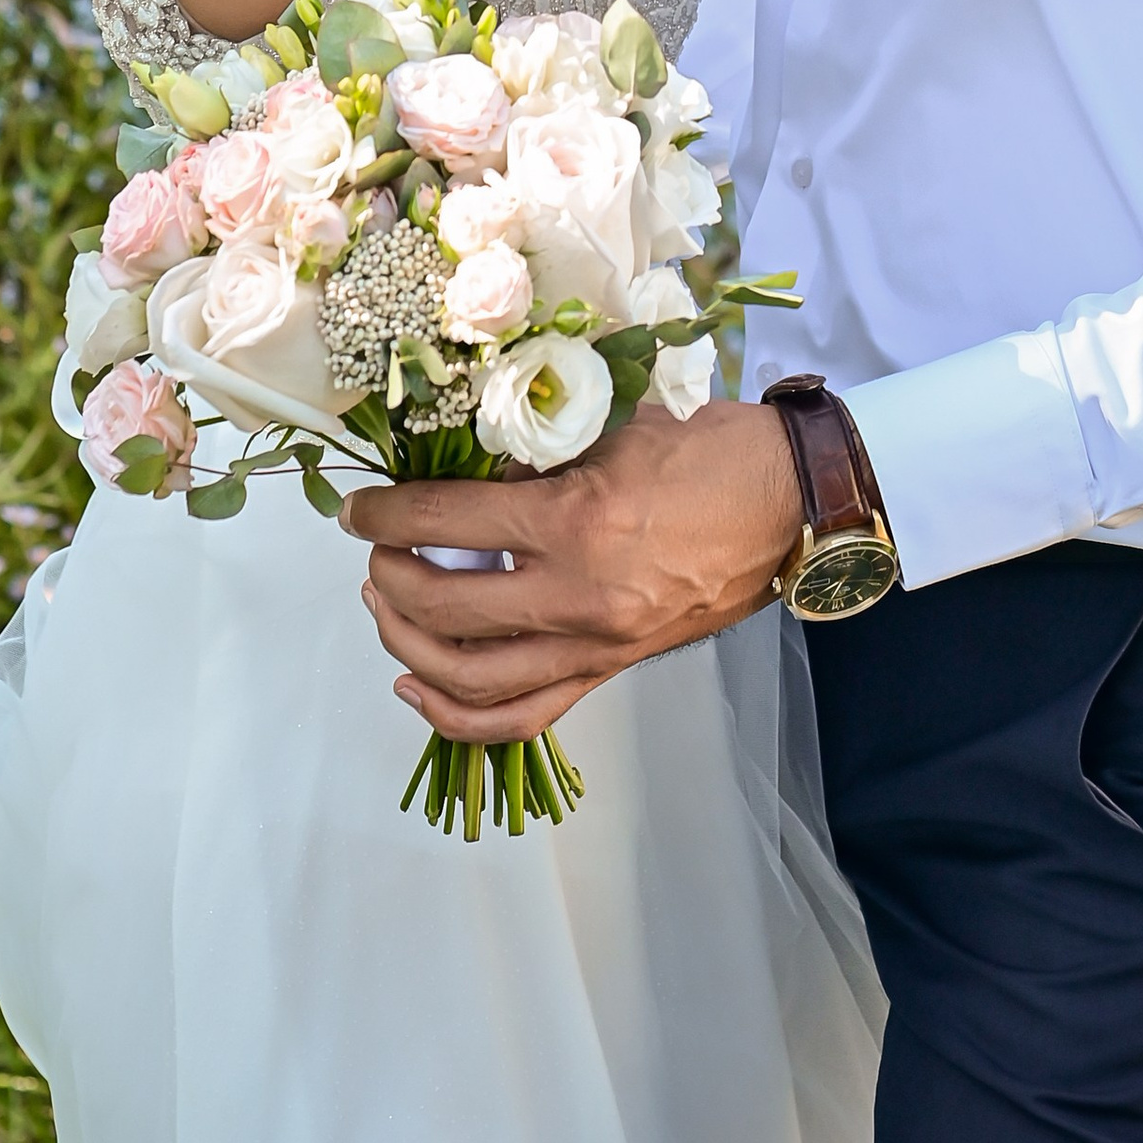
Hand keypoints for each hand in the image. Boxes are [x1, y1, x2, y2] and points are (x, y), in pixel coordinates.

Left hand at [347, 400, 800, 741]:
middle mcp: (576, 596)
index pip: (445, 524)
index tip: (357, 510)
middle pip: (443, 607)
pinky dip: (459, 714)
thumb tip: (464, 474)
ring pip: (470, 677)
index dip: (385, 516)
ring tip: (386, 609)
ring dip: (409, 645)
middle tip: (372, 552)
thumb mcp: (610, 427)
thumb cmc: (706, 450)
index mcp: (572, 522)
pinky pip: (521, 715)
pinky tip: (420, 687)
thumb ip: (532, 454)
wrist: (786, 503)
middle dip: (387, 579)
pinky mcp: (610, 670)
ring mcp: (594, 645)